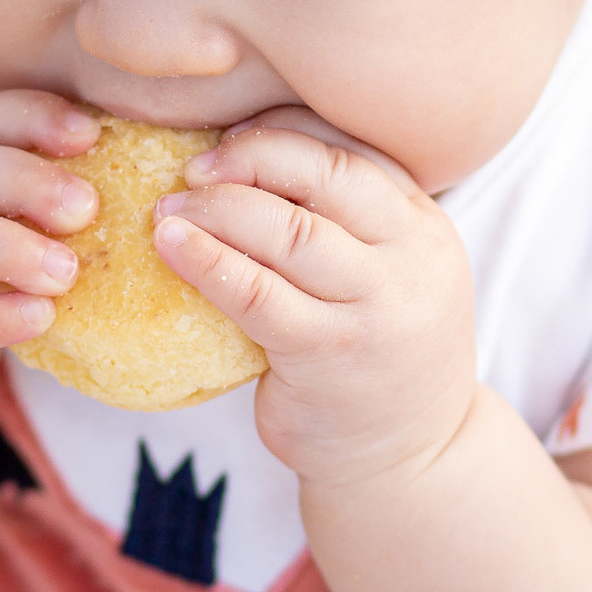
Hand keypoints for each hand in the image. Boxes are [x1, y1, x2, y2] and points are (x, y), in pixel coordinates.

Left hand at [152, 106, 477, 486]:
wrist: (409, 459)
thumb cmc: (374, 350)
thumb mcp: (386, 274)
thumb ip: (342, 221)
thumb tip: (236, 153)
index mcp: (424, 224)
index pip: (354, 148)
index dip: (283, 132)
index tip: (229, 136)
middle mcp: (413, 258)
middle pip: (324, 174)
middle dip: (249, 158)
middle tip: (192, 168)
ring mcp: (375, 308)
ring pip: (288, 230)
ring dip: (217, 208)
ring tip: (167, 210)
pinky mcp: (328, 355)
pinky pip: (256, 293)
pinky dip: (207, 260)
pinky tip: (170, 247)